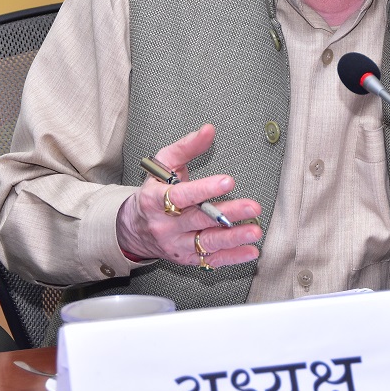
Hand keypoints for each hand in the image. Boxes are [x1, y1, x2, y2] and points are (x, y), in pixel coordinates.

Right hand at [117, 124, 262, 267]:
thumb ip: (187, 147)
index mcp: (155, 200)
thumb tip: (208, 130)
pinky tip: (250, 251)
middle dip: (227, 213)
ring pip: (206, 243)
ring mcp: (175, 245)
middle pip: (198, 220)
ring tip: (255, 231)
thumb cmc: (153, 191)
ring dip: (233, 238)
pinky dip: (232, 257)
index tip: (227, 181)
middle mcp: (165, 225)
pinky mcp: (186, 259)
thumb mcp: (163, 164)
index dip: (204, 189)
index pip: (180, 195)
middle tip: (252, 207)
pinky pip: (210, 261)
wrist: (134, 227)